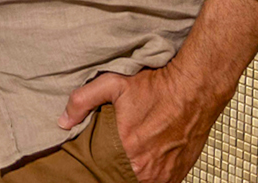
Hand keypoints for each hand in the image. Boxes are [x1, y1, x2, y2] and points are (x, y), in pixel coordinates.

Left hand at [60, 65, 218, 182]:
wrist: (195, 89)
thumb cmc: (156, 86)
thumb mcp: (113, 84)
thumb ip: (82, 101)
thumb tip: (63, 121)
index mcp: (127, 150)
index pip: (102, 171)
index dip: (97, 164)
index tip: (96, 156)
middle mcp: (147, 168)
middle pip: (121, 177)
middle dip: (114, 167)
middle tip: (113, 152)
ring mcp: (165, 174)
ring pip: (140, 181)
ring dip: (133, 172)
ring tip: (130, 155)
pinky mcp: (179, 174)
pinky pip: (160, 182)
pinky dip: (151, 174)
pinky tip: (146, 159)